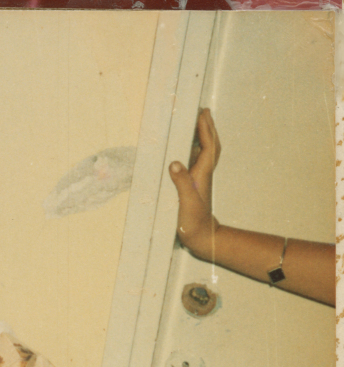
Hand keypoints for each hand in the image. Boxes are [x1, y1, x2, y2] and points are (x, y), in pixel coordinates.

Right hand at [169, 107, 221, 259]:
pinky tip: (187, 148)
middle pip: (209, 144)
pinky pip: (196, 161)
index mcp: (202, 174)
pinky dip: (194, 150)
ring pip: (204, 152)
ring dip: (202, 136)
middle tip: (202, 111)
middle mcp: (203, 173)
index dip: (206, 129)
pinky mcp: (194, 185)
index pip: (209, 146)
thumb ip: (182, 183)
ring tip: (195, 123)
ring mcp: (199, 179)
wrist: (202, 238)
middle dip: (207, 127)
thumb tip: (175, 163)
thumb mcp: (187, 203)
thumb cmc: (194, 222)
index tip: (202, 113)